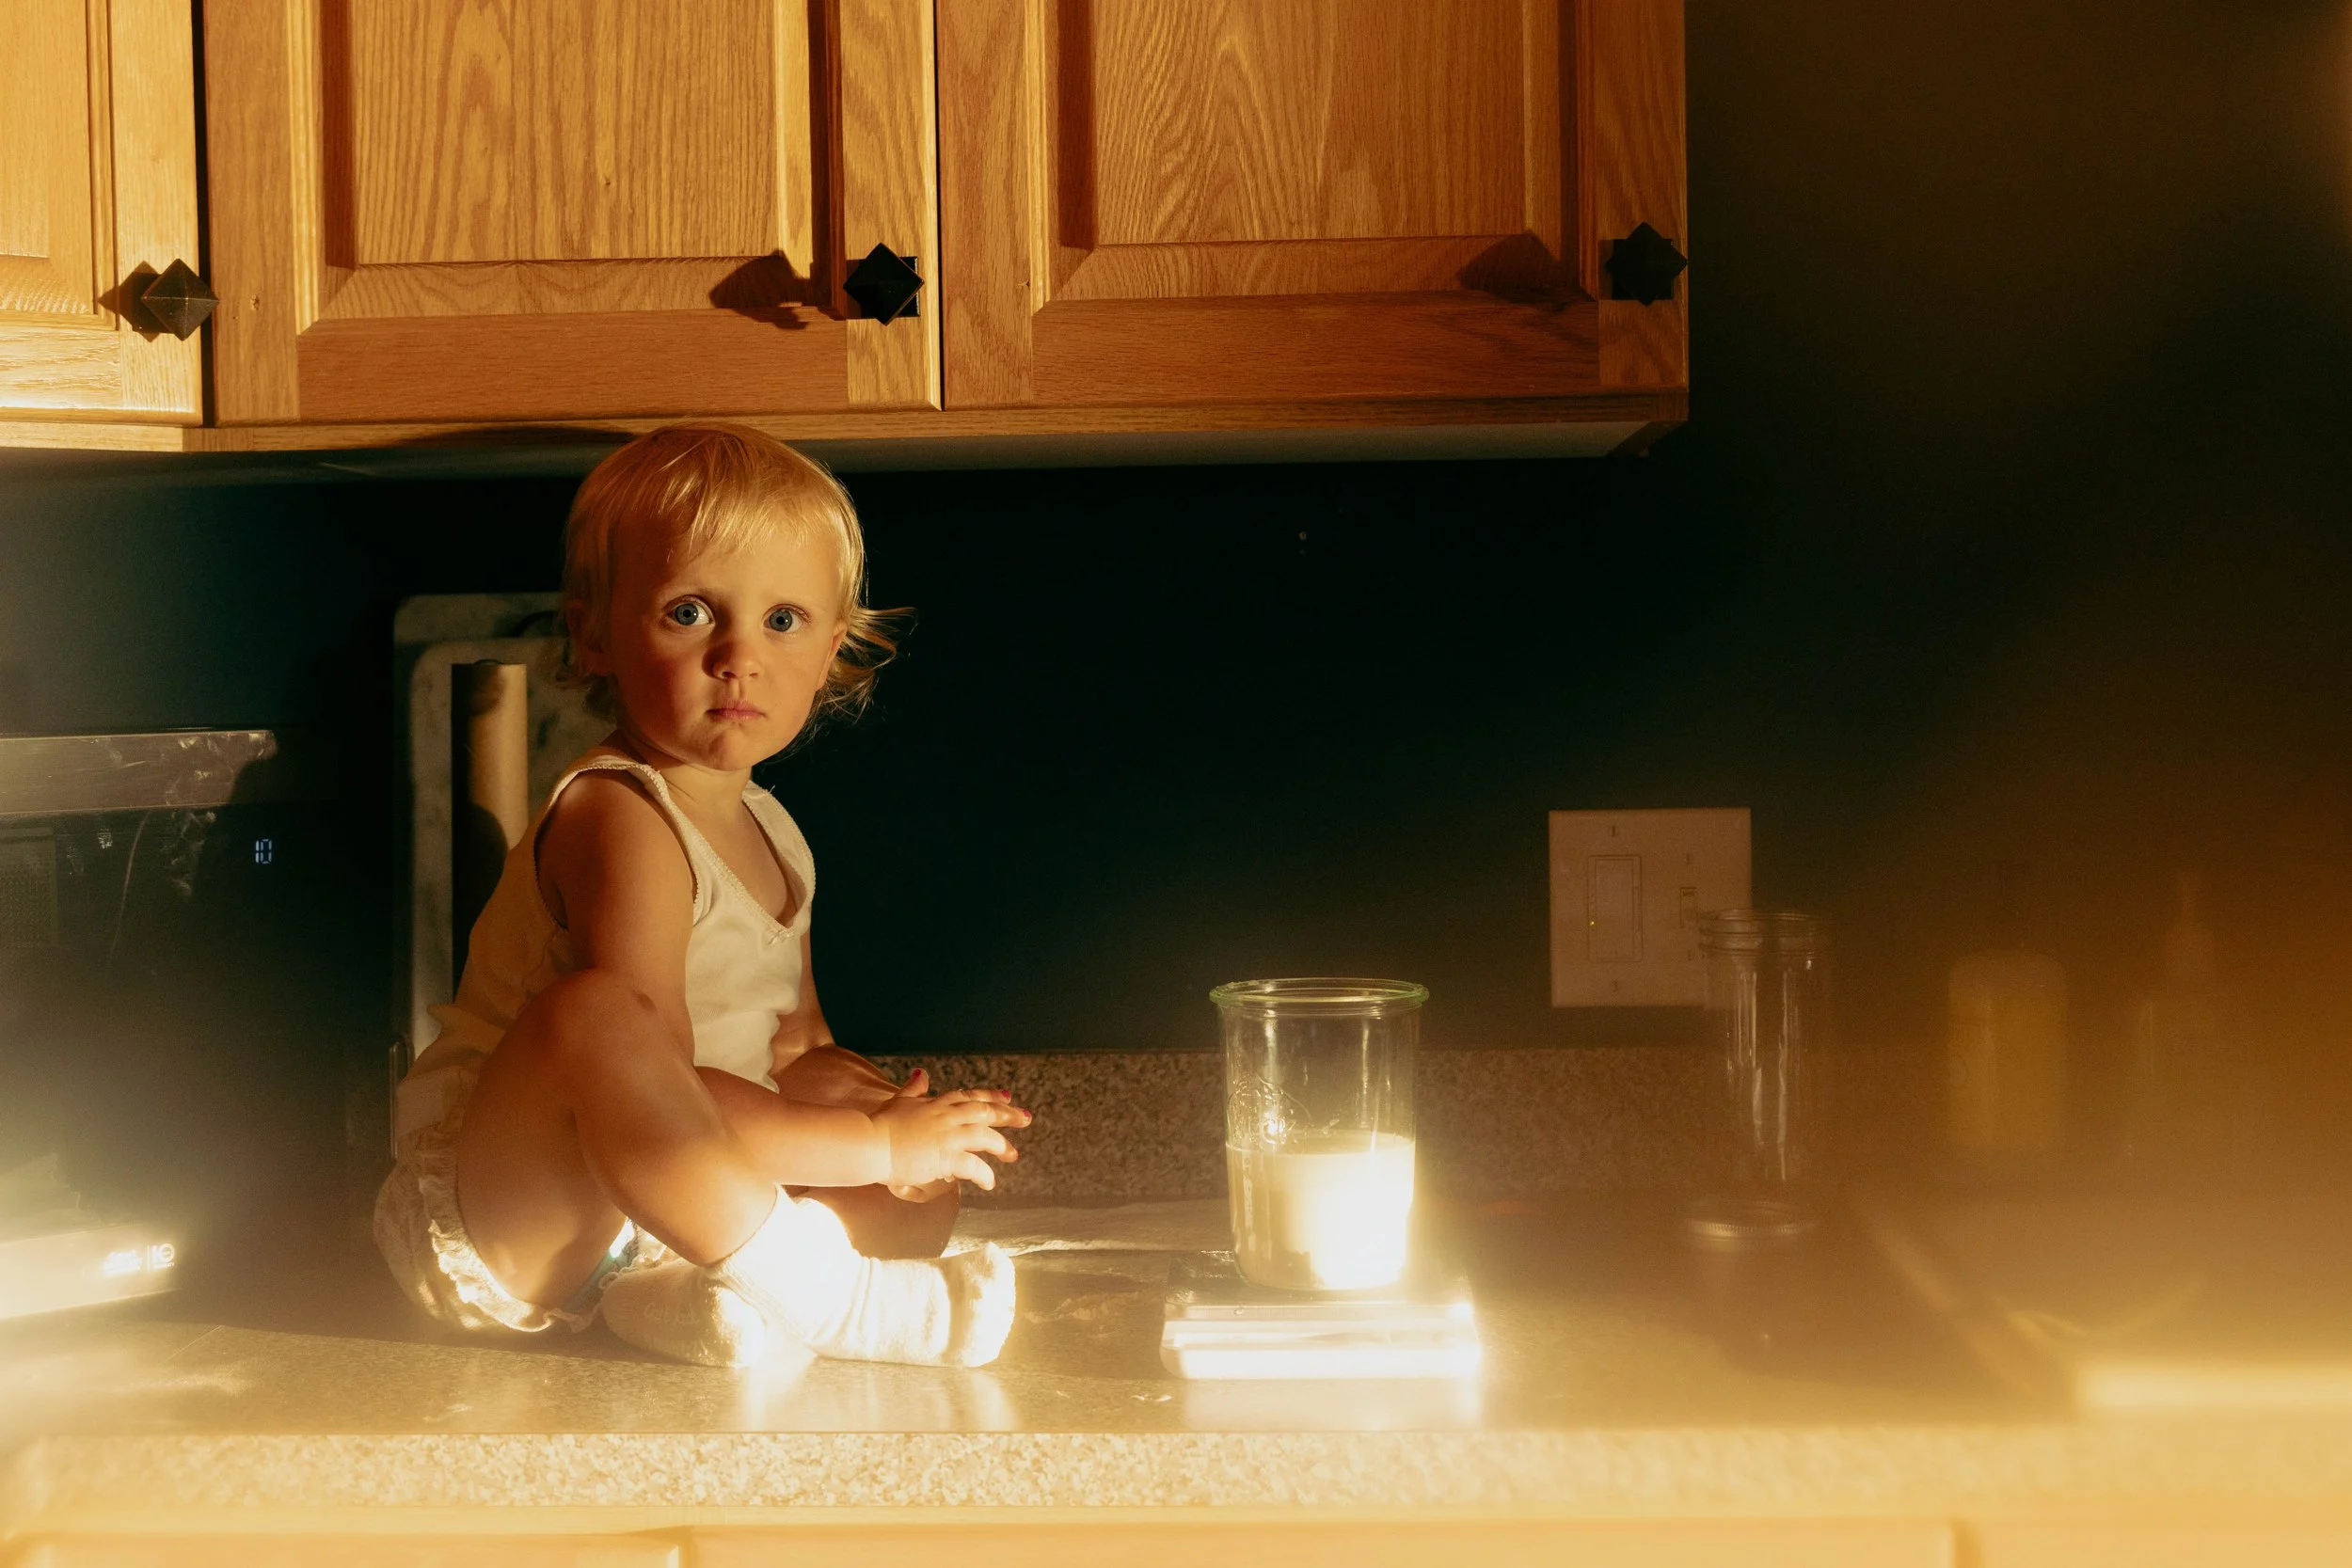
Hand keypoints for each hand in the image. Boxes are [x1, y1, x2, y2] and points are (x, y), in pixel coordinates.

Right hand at [871, 1079, 1029, 1191]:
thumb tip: (921, 1073)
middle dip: (1008, 1115)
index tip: (1008, 1097)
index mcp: (937, 1104)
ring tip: (1013, 1154)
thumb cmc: (881, 1125)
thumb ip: (914, 1089)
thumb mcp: (899, 1101)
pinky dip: (984, 1174)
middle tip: (1026, 1118)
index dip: (991, 1096)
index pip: (970, 1096)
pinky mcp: (944, 1157)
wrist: (870, 1144)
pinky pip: (973, 1166)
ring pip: (985, 1137)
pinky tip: (990, 1183)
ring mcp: (947, 1136)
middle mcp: (946, 1116)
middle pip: (985, 1112)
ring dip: (1002, 1146)